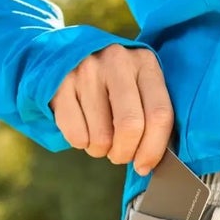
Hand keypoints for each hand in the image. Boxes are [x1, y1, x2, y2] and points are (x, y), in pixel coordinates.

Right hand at [50, 44, 174, 174]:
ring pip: (100, 136)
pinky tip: (83, 131)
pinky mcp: (59, 86)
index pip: (159, 114)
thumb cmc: (114, 81)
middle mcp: (116, 63)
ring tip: (100, 140)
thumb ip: (151, 113)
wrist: (68, 54)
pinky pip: (75, 135)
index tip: (144, 165)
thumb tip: (151, 161)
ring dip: (101, 150)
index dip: (153, 148)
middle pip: (129, 127)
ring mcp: (85, 72)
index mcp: (145, 63)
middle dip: (125, 152)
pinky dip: (81, 143)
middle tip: (120, 155)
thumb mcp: (139, 84)